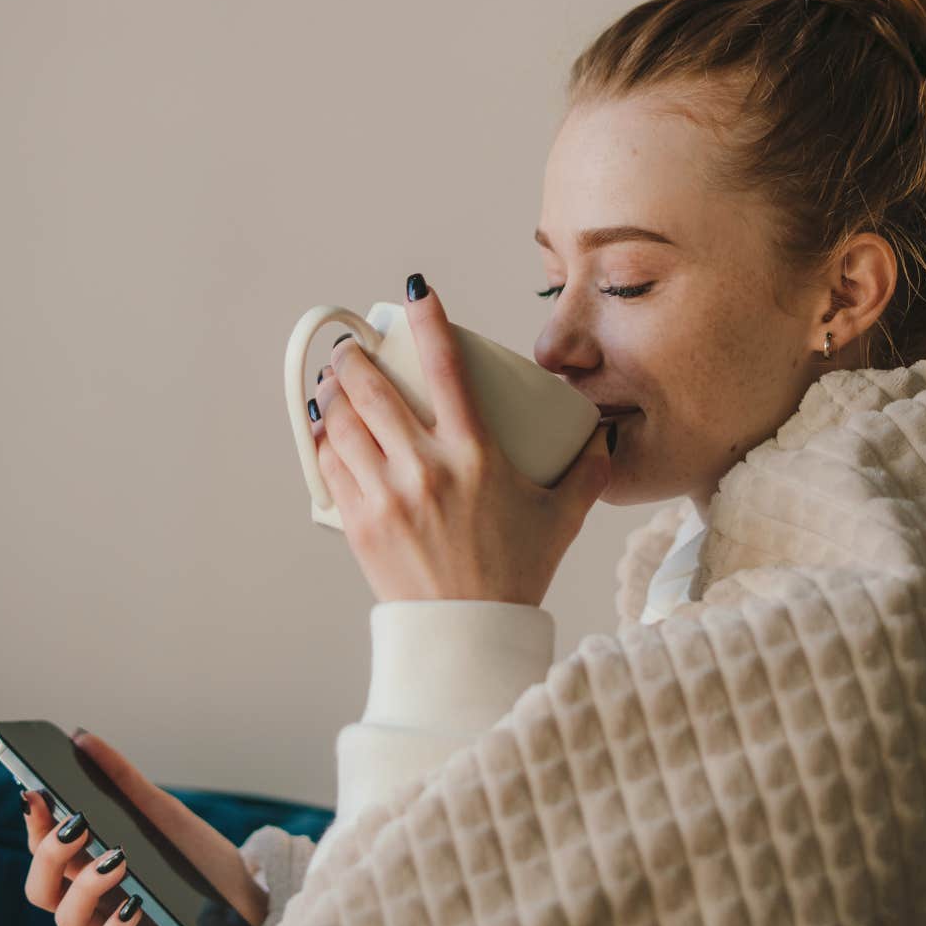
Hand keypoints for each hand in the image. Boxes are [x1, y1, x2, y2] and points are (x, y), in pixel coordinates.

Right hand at [21, 729, 264, 925]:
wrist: (251, 906)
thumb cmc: (200, 862)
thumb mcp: (164, 815)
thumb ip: (123, 781)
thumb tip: (82, 738)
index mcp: (91, 867)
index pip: (44, 849)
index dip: (34, 824)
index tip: (35, 793)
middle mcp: (95, 902)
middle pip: (42, 889)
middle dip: (48, 857)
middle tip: (76, 826)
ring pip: (68, 921)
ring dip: (83, 887)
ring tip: (116, 858)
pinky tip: (134, 903)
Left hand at [307, 273, 612, 605]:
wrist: (469, 635)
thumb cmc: (515, 575)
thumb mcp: (560, 518)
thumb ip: (585, 474)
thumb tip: (602, 440)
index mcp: (476, 456)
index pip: (448, 368)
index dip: (430, 319)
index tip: (417, 290)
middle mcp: (427, 468)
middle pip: (374, 388)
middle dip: (357, 358)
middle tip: (356, 349)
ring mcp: (387, 495)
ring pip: (341, 423)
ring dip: (333, 395)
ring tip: (334, 384)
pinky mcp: (358, 523)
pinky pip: (329, 466)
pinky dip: (323, 443)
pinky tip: (325, 433)